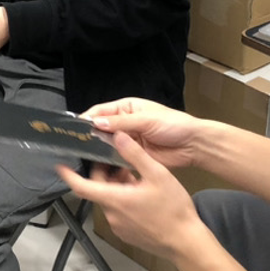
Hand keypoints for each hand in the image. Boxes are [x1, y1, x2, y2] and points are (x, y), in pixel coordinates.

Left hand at [56, 132, 202, 260]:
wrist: (187, 242)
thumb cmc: (174, 211)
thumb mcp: (157, 174)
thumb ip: (135, 154)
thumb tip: (118, 137)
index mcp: (115, 199)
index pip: (81, 187)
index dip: (69, 175)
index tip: (60, 166)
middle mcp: (112, 214)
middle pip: (98, 189)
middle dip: (106, 174)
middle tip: (121, 163)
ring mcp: (119, 226)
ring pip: (110, 199)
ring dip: (117, 186)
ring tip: (137, 177)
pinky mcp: (127, 233)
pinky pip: (118, 211)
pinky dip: (124, 199)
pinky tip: (142, 194)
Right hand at [82, 97, 203, 170]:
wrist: (193, 145)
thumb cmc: (175, 125)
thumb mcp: (147, 120)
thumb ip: (121, 122)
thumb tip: (97, 123)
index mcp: (127, 108)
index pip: (101, 111)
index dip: (88, 118)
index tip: (76, 127)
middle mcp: (125, 123)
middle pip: (101, 128)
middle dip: (91, 134)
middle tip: (79, 142)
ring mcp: (128, 140)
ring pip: (106, 144)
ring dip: (99, 148)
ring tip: (88, 153)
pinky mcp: (132, 155)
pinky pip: (116, 157)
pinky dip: (109, 160)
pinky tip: (102, 163)